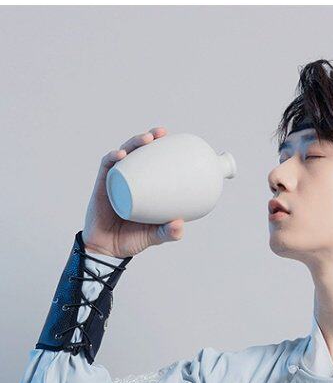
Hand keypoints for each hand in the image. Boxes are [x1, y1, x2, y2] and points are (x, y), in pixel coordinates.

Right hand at [81, 127, 184, 258]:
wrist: (107, 249)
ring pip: (125, 155)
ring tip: (147, 139)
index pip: (155, 164)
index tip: (178, 143)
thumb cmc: (132, 240)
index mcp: (146, 188)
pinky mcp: (102, 184)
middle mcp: (132, 180)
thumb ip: (168, 232)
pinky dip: (114, 158)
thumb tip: (180, 224)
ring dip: (134, 143)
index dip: (164, 151)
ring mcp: (117, 180)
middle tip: (162, 133)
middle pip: (140, 153)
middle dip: (150, 138)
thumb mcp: (155, 236)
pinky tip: (122, 154)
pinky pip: (107, 167)